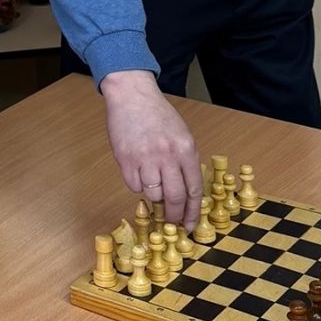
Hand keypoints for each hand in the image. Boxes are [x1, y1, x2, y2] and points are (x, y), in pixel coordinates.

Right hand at [100, 70, 202, 231]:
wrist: (132, 96)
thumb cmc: (158, 115)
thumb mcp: (181, 134)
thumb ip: (185, 161)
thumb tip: (186, 194)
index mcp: (186, 149)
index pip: (193, 189)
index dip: (192, 211)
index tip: (189, 224)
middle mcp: (167, 155)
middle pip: (175, 197)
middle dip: (174, 214)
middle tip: (172, 222)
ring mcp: (146, 158)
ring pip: (153, 194)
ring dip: (154, 195)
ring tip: (152, 181)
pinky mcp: (126, 159)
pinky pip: (134, 185)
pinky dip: (137, 184)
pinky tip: (138, 171)